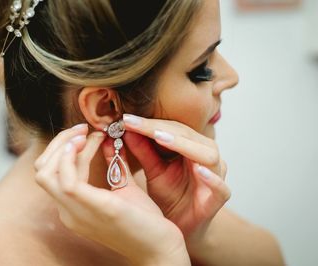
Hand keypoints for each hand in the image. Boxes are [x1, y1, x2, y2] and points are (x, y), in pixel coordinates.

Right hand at [34, 124, 189, 265]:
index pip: (52, 173)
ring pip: (48, 173)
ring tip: (89, 134)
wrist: (161, 249)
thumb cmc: (144, 222)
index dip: (65, 149)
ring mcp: (79, 212)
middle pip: (42, 170)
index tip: (85, 133)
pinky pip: (67, 180)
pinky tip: (88, 143)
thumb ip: (113, 167)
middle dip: (60, 143)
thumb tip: (108, 142)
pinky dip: (72, 157)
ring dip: (66, 146)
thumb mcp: (124, 189)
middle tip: (82, 129)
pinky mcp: (97, 208)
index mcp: (74, 208)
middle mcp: (69, 212)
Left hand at [122, 114, 230, 250]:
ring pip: (207, 155)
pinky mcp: (219, 198)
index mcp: (192, 146)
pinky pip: (220, 186)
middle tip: (138, 125)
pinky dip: (211, 178)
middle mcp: (207, 156)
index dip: (149, 124)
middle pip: (188, 136)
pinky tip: (198, 170)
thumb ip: (143, 151)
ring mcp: (216, 176)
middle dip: (161, 129)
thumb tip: (127, 129)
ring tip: (160, 138)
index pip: (172, 128)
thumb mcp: (153, 170)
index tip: (127, 119)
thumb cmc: (170, 195)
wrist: (181, 225)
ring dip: (184, 145)